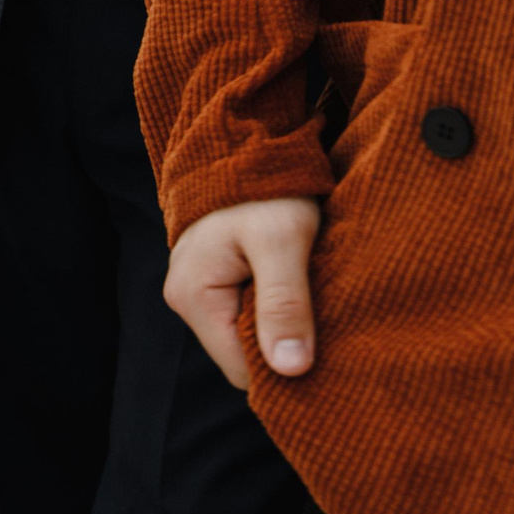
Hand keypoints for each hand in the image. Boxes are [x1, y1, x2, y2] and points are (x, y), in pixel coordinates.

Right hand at [165, 196, 322, 388]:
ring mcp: (195, 288)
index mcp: (192, 296)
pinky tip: (299, 293)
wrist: (249, 142)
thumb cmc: (265, 189)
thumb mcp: (284, 242)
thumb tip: (290, 370)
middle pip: (242, 355)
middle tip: (328, 327)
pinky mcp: (211, 278)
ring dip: (281, 328)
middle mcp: (184, 298)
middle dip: (284, 349)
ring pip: (246, 335)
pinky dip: (275, 311)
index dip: (285, 369)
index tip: (329, 355)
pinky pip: (246, 313)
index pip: (242, 370)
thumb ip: (284, 304)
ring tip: (314, 304)